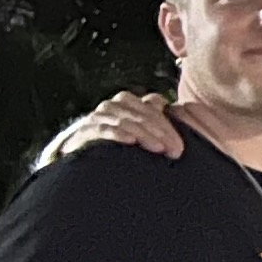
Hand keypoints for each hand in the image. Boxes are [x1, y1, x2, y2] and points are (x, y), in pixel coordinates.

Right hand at [52, 90, 183, 162]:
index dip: (169, 121)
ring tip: (159, 148)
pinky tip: (130, 141)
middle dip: (162, 131)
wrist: (78, 157)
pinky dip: (117, 134)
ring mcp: (100, 117)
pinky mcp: (86, 130)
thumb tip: (183, 127)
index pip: (153, 104)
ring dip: (144, 133)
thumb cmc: (115, 147)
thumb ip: (157, 126)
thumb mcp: (139, 135)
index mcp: (131, 104)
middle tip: (176, 150)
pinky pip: (103, 128)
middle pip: (142, 113)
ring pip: (126, 120)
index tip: (182, 144)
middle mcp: (115, 107)